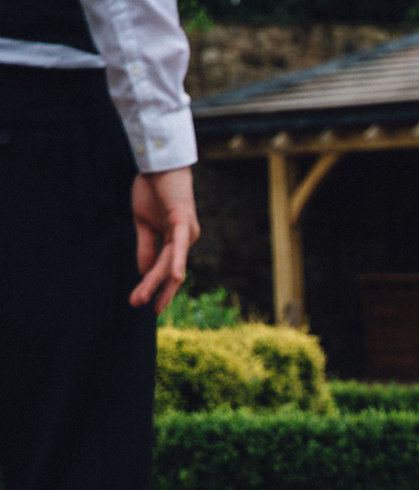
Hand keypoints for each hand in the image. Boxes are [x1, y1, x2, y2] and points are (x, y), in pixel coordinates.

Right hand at [129, 167, 199, 313]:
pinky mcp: (182, 222)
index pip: (164, 268)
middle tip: (141, 307)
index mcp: (176, 241)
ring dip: (155, 282)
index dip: (153, 285)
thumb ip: (145, 247)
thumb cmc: (153, 190)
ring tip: (142, 300)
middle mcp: (186, 240)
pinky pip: (179, 246)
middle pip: (169, 271)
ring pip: (169, 263)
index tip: (142, 302)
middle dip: (155, 291)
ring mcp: (187, 233)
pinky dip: (176, 261)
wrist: (158, 164)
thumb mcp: (143, 223)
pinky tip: (174, 277)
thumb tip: (144, 272)